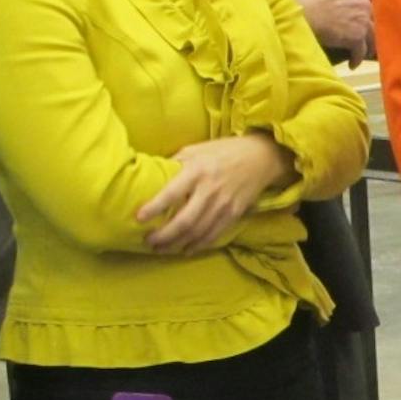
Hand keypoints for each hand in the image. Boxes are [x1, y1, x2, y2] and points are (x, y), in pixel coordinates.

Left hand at [137, 132, 292, 252]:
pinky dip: (199, 245)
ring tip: (161, 249)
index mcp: (197, 171)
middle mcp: (210, 190)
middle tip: (148, 241)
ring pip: (198, 232)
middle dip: (164, 235)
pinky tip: (186, 249)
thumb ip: (175, 164)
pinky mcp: (234, 213)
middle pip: (184, 221)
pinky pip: (214, 234)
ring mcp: (224, 204)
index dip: (154, 208)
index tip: (139, 219)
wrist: (261, 157)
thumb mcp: (195, 150)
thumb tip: (151, 177)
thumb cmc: (223, 151)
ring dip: (177, 244)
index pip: (171, 194)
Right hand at [291, 0, 373, 64]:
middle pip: (376, 14)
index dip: (370, 1)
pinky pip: (362, 49)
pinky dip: (357, 57)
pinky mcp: (356, 37)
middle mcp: (363, 1)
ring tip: (365, 49)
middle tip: (370, 32)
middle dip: (373, 22)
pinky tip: (353, 63)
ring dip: (369, 42)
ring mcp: (361, 19)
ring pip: (373, 33)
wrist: (299, 11)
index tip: (366, 8)